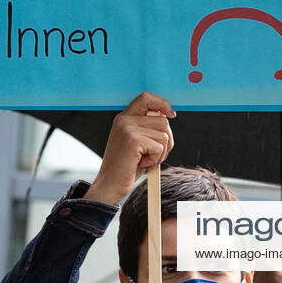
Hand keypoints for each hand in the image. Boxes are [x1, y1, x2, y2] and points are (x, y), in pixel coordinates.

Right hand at [85, 92, 175, 206]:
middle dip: (166, 140)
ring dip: (161, 152)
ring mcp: (128, 129)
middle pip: (162, 121)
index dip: (162, 103)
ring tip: (145, 160)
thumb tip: (168, 115)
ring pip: (164, 134)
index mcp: (124, 118)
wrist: (110, 184)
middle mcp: (124, 120)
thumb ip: (148, 127)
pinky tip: (142, 164)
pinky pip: (160, 147)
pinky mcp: (133, 140)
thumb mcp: (137, 142)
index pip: (146, 98)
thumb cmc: (126, 166)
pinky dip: (156, 159)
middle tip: (153, 154)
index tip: (171, 115)